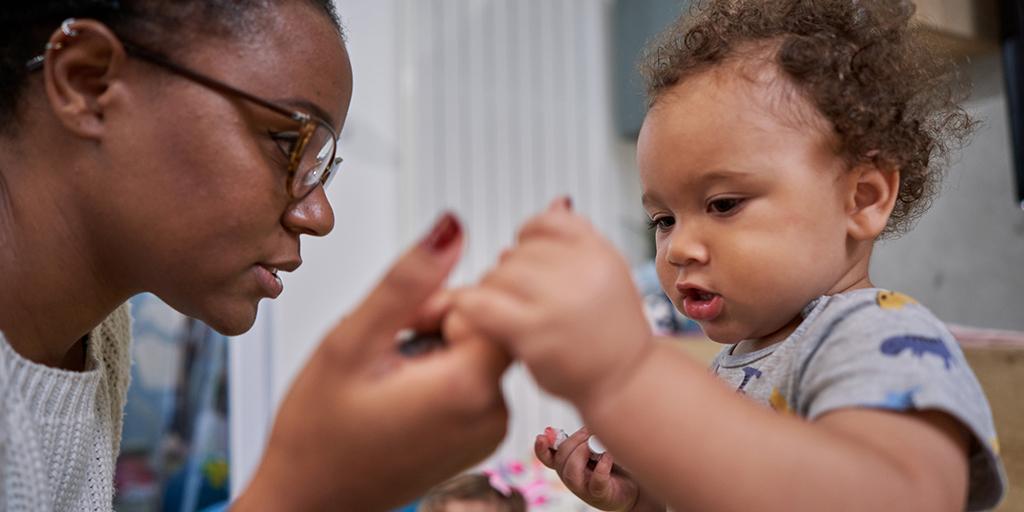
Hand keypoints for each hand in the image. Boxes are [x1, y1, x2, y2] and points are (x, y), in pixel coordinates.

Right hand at [235, 213, 510, 510]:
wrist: (310, 501)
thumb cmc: (319, 433)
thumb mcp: (351, 342)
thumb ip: (407, 282)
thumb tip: (452, 229)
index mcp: (468, 386)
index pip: (493, 301)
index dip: (442, 301)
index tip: (403, 323)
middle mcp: (493, 414)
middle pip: (489, 324)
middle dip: (439, 320)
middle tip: (389, 348)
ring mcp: (490, 430)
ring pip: (479, 349)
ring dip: (438, 346)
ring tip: (390, 373)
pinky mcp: (481, 439)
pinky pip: (474, 380)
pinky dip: (442, 373)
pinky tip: (402, 392)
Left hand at [455, 199, 654, 406]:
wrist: (626, 382)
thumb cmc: (610, 331)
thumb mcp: (606, 273)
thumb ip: (579, 239)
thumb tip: (553, 202)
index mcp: (599, 251)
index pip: (545, 222)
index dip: (527, 237)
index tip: (525, 258)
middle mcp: (583, 270)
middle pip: (519, 252)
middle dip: (510, 273)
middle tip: (516, 299)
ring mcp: (559, 301)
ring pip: (499, 275)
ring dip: (492, 293)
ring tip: (504, 314)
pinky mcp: (534, 332)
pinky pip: (482, 303)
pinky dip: (468, 306)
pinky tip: (470, 315)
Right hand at [536, 427, 645, 510]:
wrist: (636, 488)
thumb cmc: (616, 465)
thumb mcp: (598, 448)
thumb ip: (587, 437)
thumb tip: (586, 425)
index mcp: (567, 464)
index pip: (547, 457)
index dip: (541, 448)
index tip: (542, 435)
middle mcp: (572, 477)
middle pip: (560, 459)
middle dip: (574, 442)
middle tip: (590, 433)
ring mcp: (585, 489)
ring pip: (571, 473)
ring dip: (582, 454)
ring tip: (598, 446)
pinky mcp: (601, 495)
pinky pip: (596, 482)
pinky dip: (602, 467)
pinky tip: (609, 456)